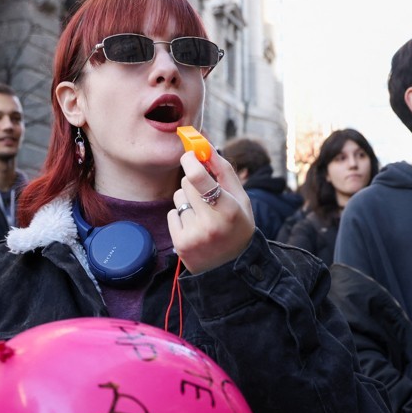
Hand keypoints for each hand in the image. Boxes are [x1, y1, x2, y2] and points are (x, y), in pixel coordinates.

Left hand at [168, 150, 255, 273]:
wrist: (231, 268)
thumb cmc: (237, 225)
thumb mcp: (240, 198)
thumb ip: (223, 170)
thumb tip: (204, 145)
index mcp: (228, 210)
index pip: (199, 177)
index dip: (190, 161)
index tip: (190, 155)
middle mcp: (209, 224)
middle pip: (186, 183)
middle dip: (194, 182)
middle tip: (207, 196)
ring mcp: (193, 235)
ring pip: (178, 197)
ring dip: (187, 201)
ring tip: (203, 217)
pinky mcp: (180, 244)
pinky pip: (171, 213)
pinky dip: (180, 216)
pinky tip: (195, 229)